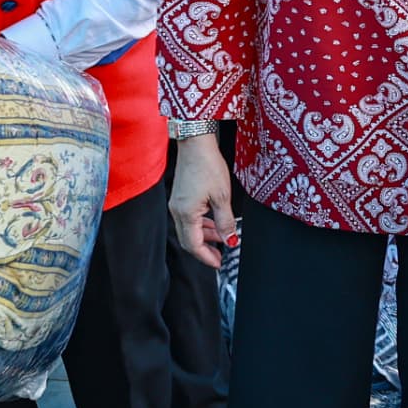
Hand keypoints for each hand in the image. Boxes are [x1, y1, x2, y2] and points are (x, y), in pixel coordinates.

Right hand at [168, 132, 236, 268]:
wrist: (195, 143)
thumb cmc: (207, 165)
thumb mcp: (222, 196)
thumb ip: (226, 222)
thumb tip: (230, 239)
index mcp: (186, 213)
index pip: (194, 245)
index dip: (206, 257)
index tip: (219, 263)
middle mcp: (177, 211)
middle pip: (189, 240)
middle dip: (205, 250)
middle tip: (221, 255)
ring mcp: (176, 204)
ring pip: (189, 229)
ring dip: (205, 236)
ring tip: (222, 238)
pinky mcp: (179, 197)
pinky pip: (188, 218)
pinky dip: (201, 224)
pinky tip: (213, 223)